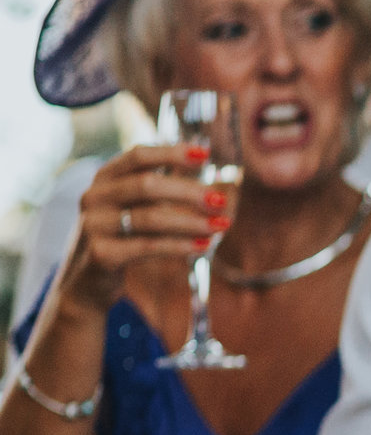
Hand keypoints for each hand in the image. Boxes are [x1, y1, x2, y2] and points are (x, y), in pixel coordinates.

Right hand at [61, 144, 222, 314]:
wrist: (86, 281)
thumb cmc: (120, 238)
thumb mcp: (131, 207)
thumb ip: (158, 190)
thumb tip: (206, 177)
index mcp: (104, 178)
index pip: (137, 156)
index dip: (171, 153)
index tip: (205, 156)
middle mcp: (94, 197)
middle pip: (146, 185)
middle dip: (188, 192)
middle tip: (221, 201)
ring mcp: (94, 225)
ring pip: (149, 217)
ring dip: (191, 221)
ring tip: (221, 225)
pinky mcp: (101, 254)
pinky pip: (148, 246)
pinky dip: (180, 245)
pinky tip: (203, 245)